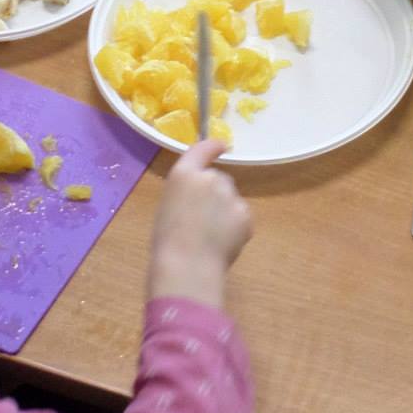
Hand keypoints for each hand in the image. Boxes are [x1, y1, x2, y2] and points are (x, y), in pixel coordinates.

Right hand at [147, 139, 251, 309]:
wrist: (188, 265)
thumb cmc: (167, 242)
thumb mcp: (168, 207)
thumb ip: (186, 194)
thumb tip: (199, 199)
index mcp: (183, 174)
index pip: (201, 150)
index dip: (213, 146)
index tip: (221, 146)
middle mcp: (209, 177)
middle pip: (219, 179)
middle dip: (216, 194)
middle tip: (203, 220)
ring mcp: (230, 195)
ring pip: (231, 199)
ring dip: (226, 211)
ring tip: (211, 236)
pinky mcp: (245, 214)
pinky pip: (241, 216)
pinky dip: (236, 227)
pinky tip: (223, 243)